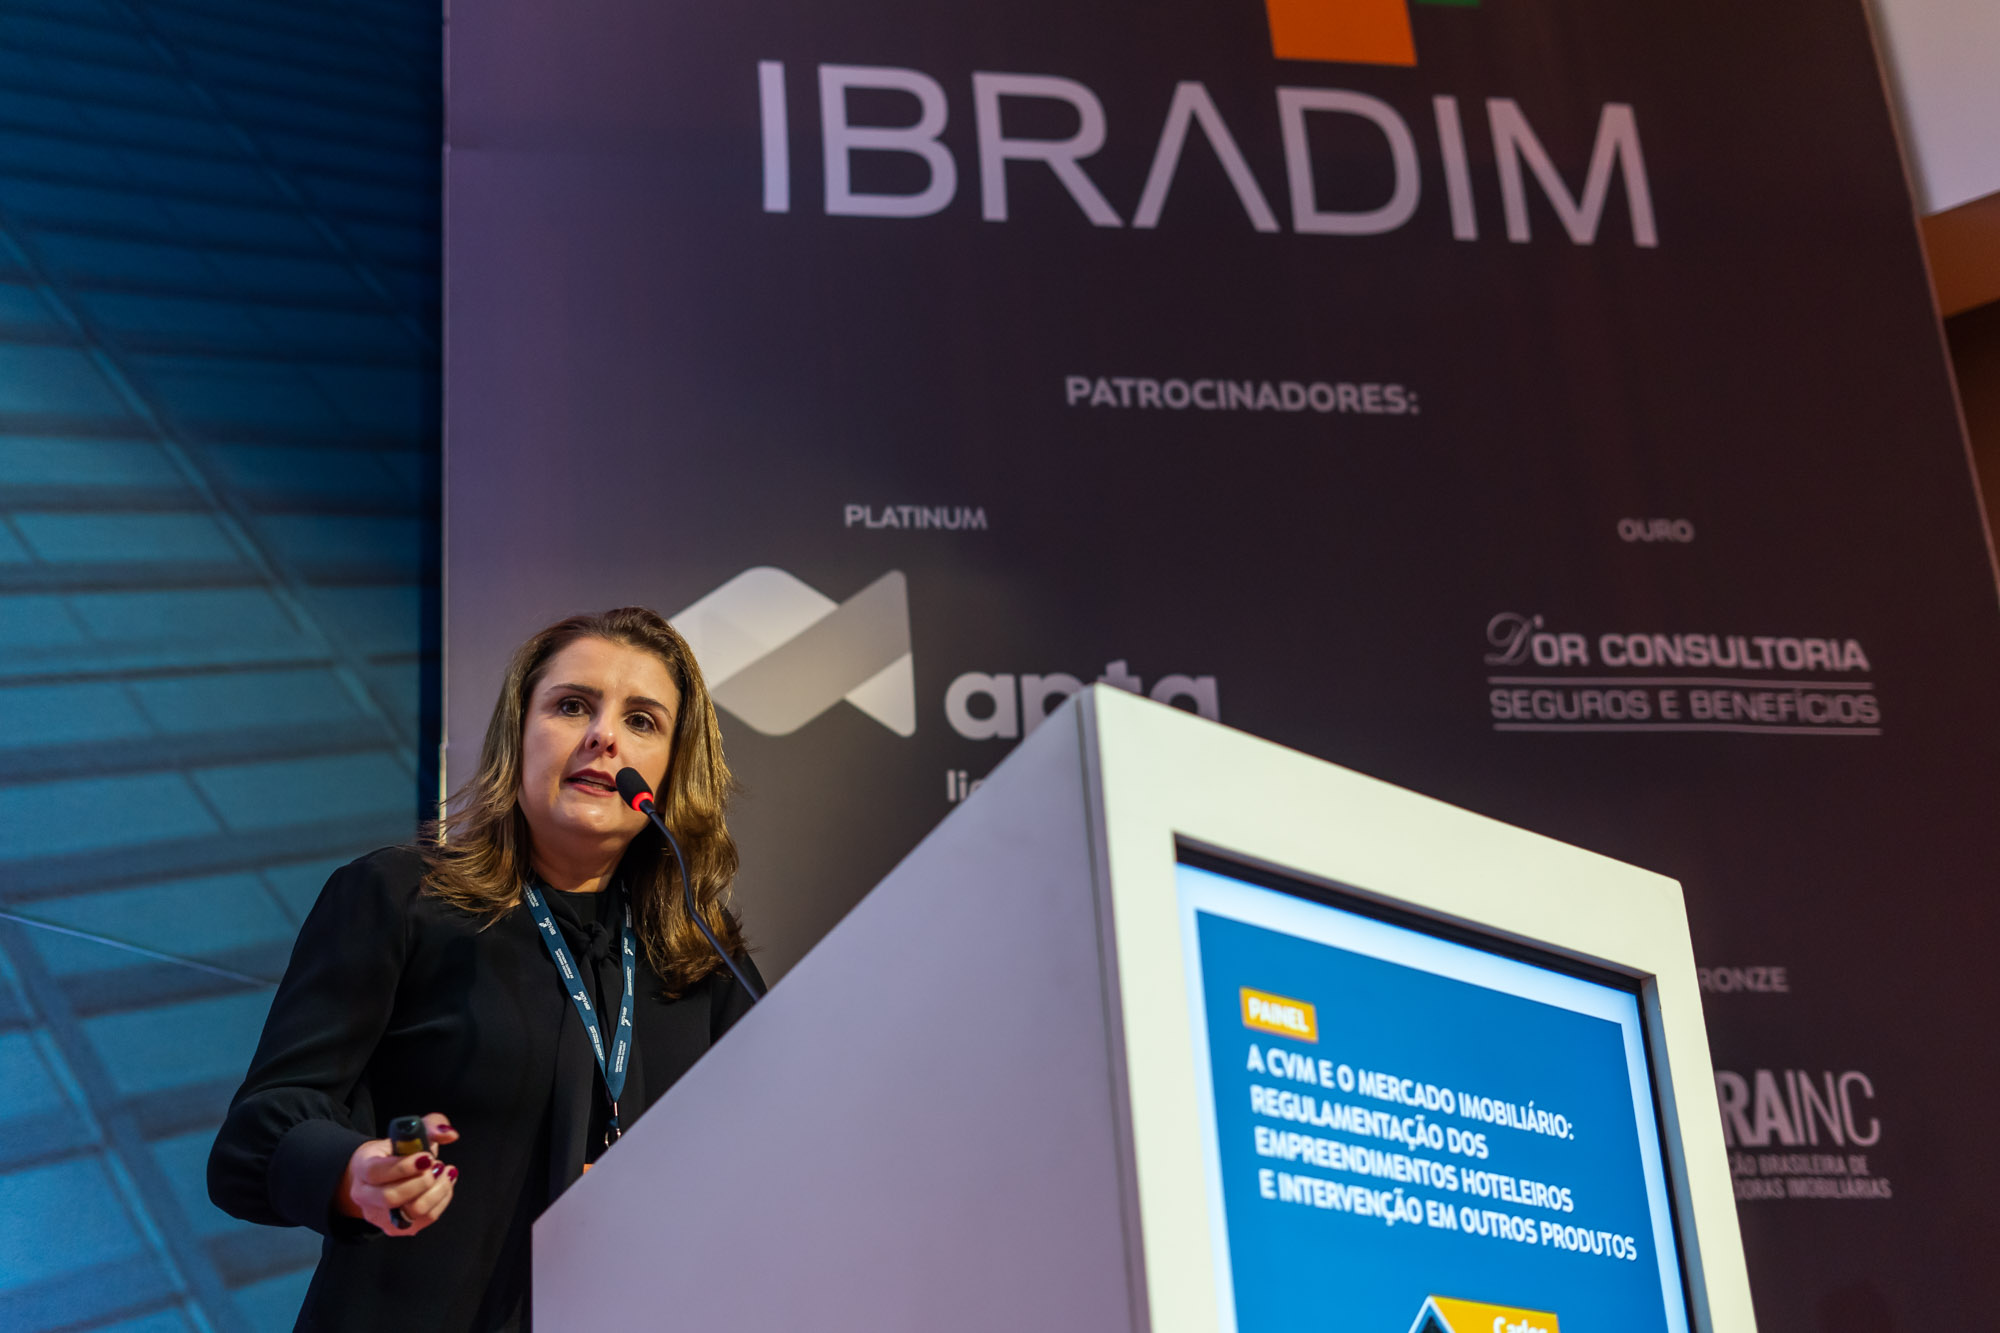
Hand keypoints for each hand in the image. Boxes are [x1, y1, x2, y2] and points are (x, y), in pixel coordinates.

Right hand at [336, 1112, 461, 1235]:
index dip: (404, 1166)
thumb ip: (429, 1126)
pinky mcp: (396, 1228)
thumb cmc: (396, 1152)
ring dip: (437, 1190)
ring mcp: (379, 1215)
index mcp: (363, 1167)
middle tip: (436, 1166)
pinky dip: (442, 1200)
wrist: (381, 1176)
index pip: (377, 1172)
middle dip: (422, 1181)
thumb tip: (449, 1134)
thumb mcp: (408, 1132)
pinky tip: (444, 1184)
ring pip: (412, 1212)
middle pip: (391, 1197)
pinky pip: (425, 1219)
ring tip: (444, 1172)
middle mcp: (365, 1195)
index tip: (426, 1157)